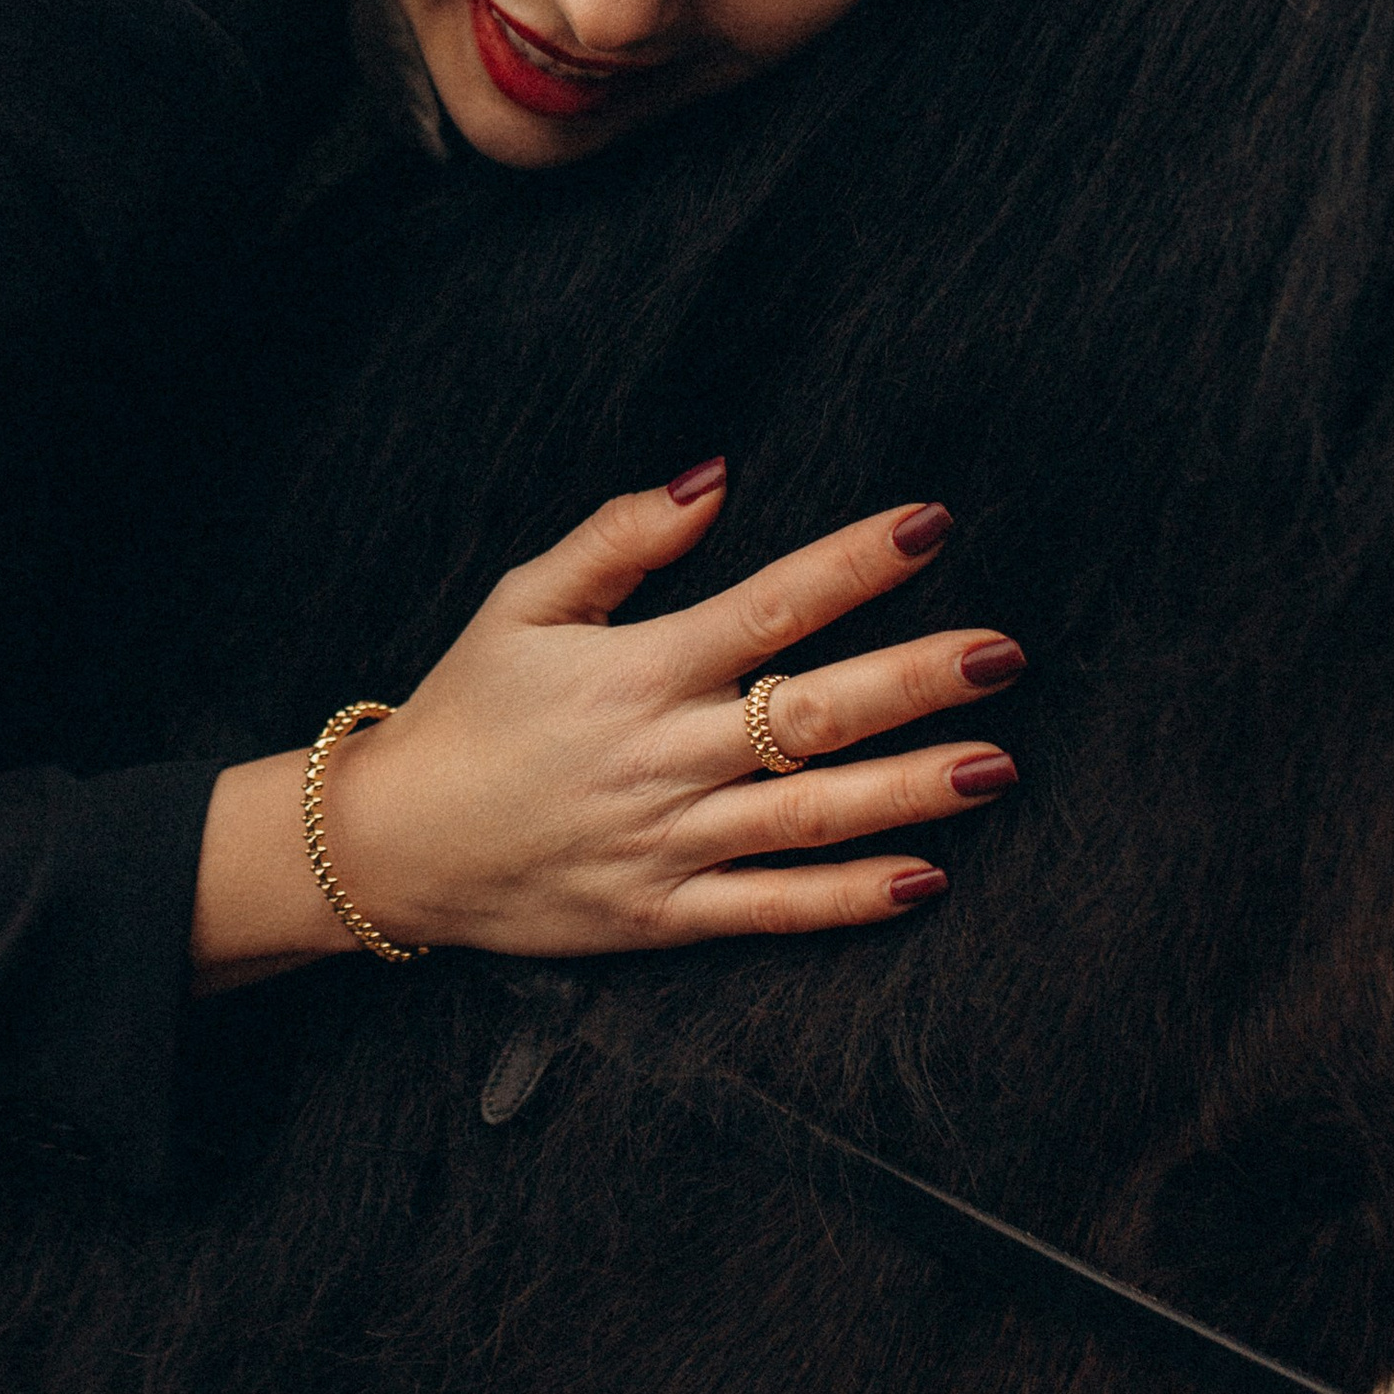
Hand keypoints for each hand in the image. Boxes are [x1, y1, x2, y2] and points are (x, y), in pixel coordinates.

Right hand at [322, 467, 1018, 957]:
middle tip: (1003, 653)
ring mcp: (668, 842)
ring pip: (811, 816)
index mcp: (638, 670)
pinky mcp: (663, 915)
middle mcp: (664, 755)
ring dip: (911, 789)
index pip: (771, 605)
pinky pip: (772, 910)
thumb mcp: (521, 603)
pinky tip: (926, 876)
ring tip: (996, 764)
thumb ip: (620, 539)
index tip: (931, 527)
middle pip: (813, 712)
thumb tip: (712, 478)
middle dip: (916, 679)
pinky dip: (849, 898)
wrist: (390, 844)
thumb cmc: (463, 710)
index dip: (856, 562)